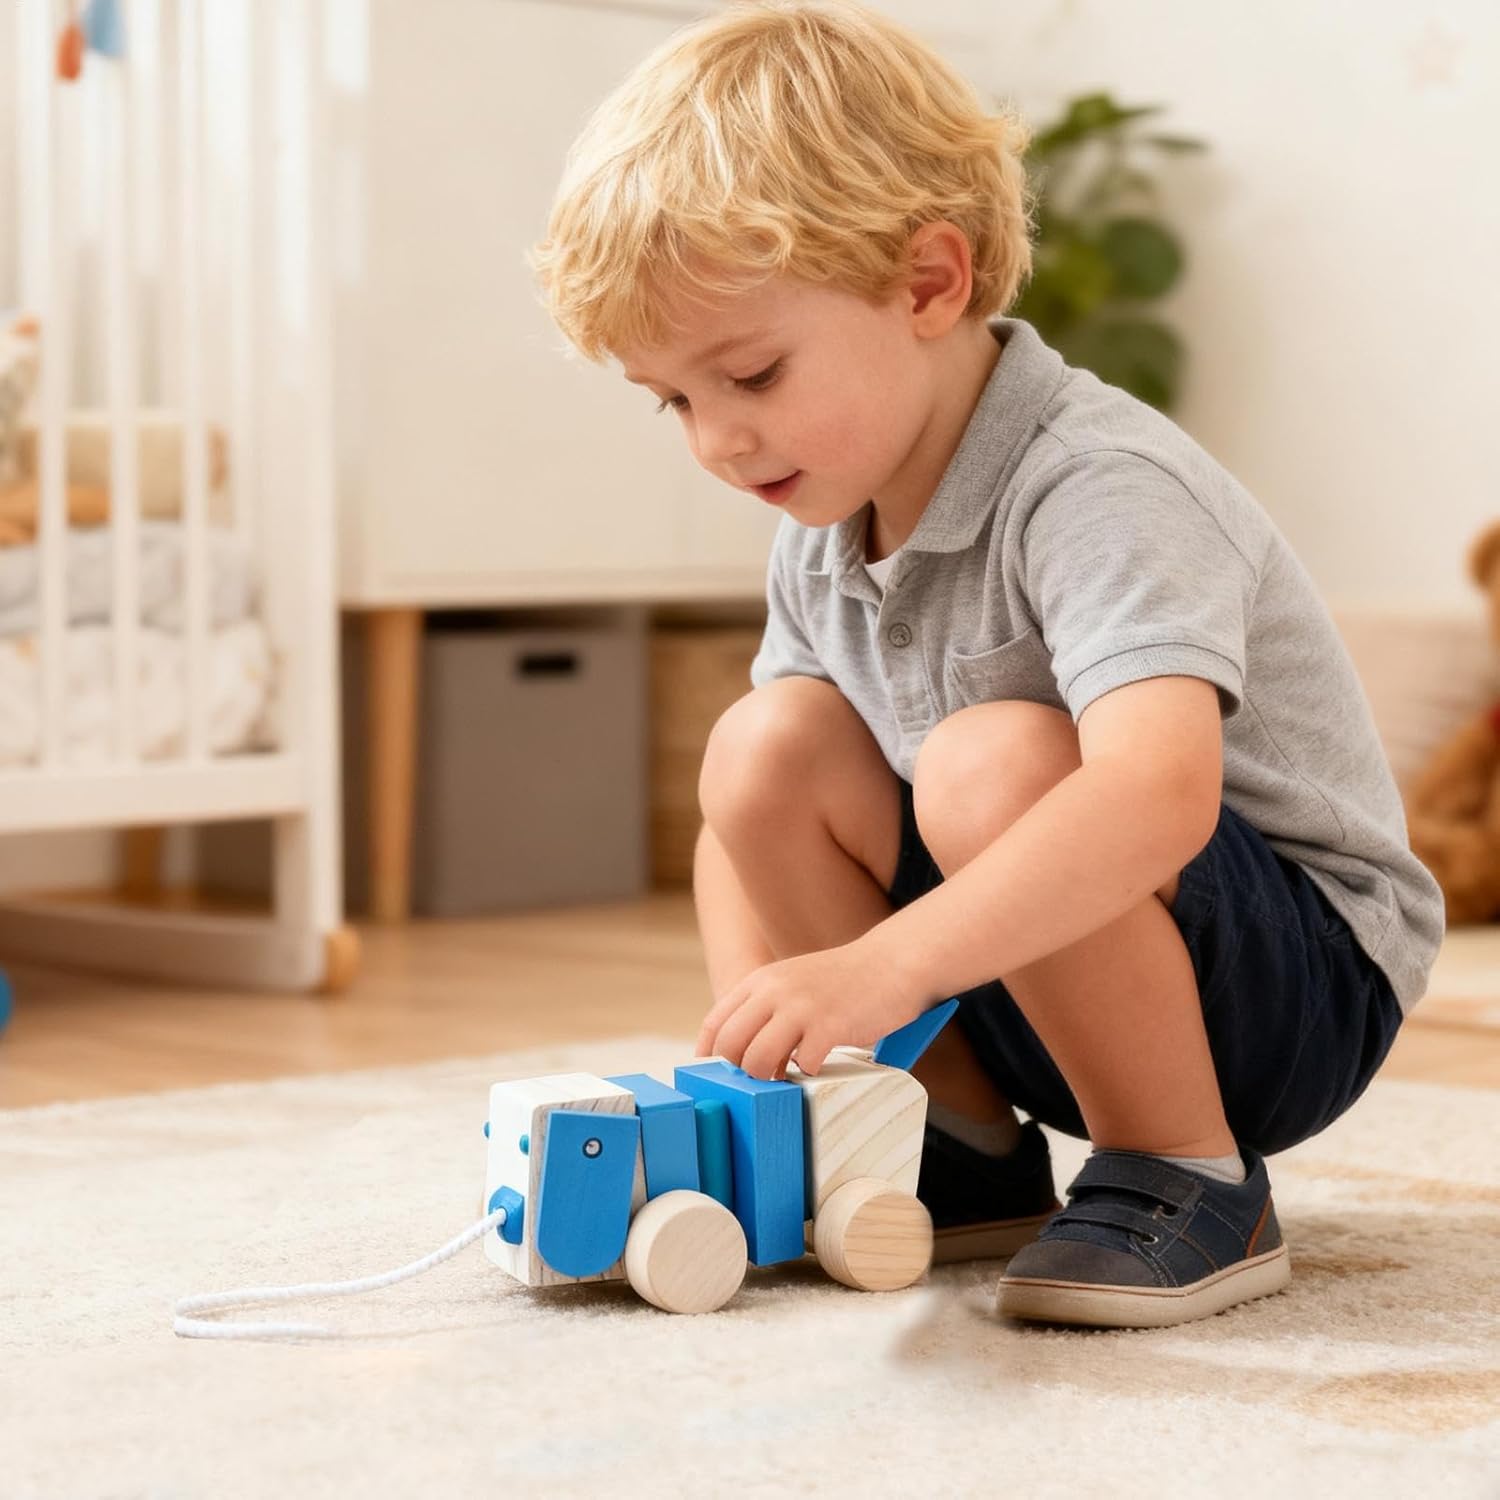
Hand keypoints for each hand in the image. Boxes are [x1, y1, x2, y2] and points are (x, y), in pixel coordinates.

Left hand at [694, 939, 928, 1078]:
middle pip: (729, 1045)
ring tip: (785, 1079)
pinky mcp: (829, 1025)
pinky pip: (803, 1065)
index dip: (708, 1056)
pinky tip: (819, 1065)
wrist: (890, 963)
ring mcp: (800, 1008)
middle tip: (755, 1082)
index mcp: (760, 981)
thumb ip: (766, 1011)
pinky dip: (808, 1074)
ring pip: (757, 1060)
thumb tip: (744, 1058)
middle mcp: (773, 991)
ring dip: (767, 1079)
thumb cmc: (843, 981)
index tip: (714, 1077)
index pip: (714, 1024)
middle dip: (736, 1072)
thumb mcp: (792, 983)